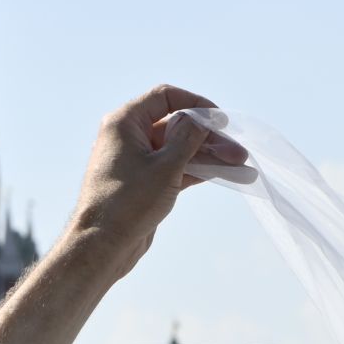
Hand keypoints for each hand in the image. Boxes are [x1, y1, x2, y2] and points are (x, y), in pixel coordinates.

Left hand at [64, 84, 250, 278]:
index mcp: (125, 122)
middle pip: (178, 126)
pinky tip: (227, 176)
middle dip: (210, 139)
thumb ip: (188, 138)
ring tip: (240, 166)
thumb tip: (203, 119)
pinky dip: (199, 171)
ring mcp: (138, 160)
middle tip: (238, 152)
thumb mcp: (165, 166)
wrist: (103, 245)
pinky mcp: (146, 181)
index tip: (220, 121)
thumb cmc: (127, 203)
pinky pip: (177, 167)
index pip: (165, 98)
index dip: (196, 105)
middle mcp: (130, 136)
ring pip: (180, 149)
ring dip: (210, 157)